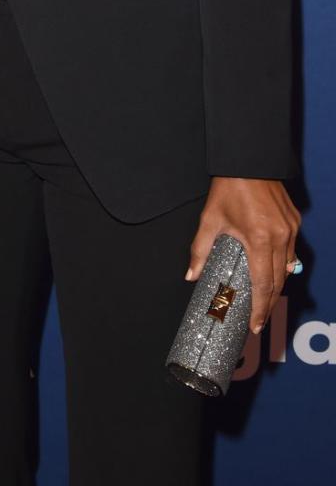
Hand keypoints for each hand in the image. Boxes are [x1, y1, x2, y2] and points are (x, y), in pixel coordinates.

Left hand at [186, 177, 300, 333]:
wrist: (248, 160)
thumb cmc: (228, 188)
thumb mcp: (210, 220)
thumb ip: (200, 250)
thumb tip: (191, 275)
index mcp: (259, 240)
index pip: (263, 285)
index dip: (261, 308)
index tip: (256, 325)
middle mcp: (280, 237)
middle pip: (278, 281)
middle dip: (269, 302)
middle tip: (259, 318)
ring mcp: (291, 230)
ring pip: (288, 266)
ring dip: (276, 283)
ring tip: (263, 296)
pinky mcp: (295, 222)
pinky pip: (291, 250)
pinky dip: (283, 262)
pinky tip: (271, 267)